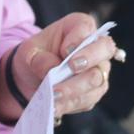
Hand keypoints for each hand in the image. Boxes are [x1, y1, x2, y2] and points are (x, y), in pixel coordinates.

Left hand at [0, 12, 119, 122]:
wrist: (32, 75)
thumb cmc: (36, 55)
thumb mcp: (29, 51)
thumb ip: (38, 58)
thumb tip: (51, 70)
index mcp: (79, 26)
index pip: (86, 28)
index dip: (78, 39)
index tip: (65, 50)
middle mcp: (95, 46)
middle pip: (104, 50)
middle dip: (88, 60)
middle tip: (70, 68)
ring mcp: (99, 70)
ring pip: (97, 79)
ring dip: (75, 89)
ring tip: (54, 96)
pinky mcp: (95, 91)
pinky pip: (89, 99)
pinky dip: (71, 103)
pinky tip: (56, 106)